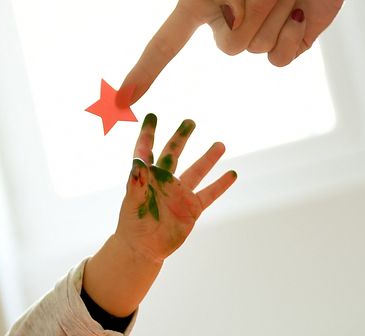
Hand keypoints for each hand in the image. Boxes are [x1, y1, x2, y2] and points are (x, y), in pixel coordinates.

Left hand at [83, 114, 236, 315]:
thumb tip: (137, 162)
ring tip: (220, 144)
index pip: (146, 150)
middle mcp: (164, 181)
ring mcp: (179, 193)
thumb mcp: (133, 202)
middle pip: (174, 154)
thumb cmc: (132, 224)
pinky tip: (232, 174)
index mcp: (146, 177)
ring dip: (208, 158)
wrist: (143, 248)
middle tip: (190, 121)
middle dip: (181, 138)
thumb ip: (136, 182)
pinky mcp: (191, 208)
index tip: (152, 116)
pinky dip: (221, 184)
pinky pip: (209, 194)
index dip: (148, 134)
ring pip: (197, 170)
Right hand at [117, 0, 361, 106]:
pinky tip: (301, 9)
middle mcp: (229, 21)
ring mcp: (259, 35)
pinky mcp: (287, 43)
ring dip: (278, 11)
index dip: (145, 70)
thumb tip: (230, 24)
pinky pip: (279, 59)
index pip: (167, 41)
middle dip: (255, 11)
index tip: (124, 98)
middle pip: (228, 46)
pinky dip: (292, 32)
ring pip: (257, 48)